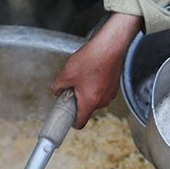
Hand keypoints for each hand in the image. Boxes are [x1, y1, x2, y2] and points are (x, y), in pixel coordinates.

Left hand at [52, 13, 140, 127]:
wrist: (111, 45)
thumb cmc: (92, 59)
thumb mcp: (66, 74)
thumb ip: (57, 87)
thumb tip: (56, 91)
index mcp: (90, 103)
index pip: (80, 123)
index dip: (71, 121)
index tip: (66, 116)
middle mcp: (102, 101)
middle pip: (86, 109)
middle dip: (77, 101)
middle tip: (71, 88)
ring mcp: (110, 93)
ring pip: (94, 99)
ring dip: (86, 92)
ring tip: (82, 76)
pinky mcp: (114, 85)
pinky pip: (101, 90)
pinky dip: (94, 85)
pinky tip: (91, 71)